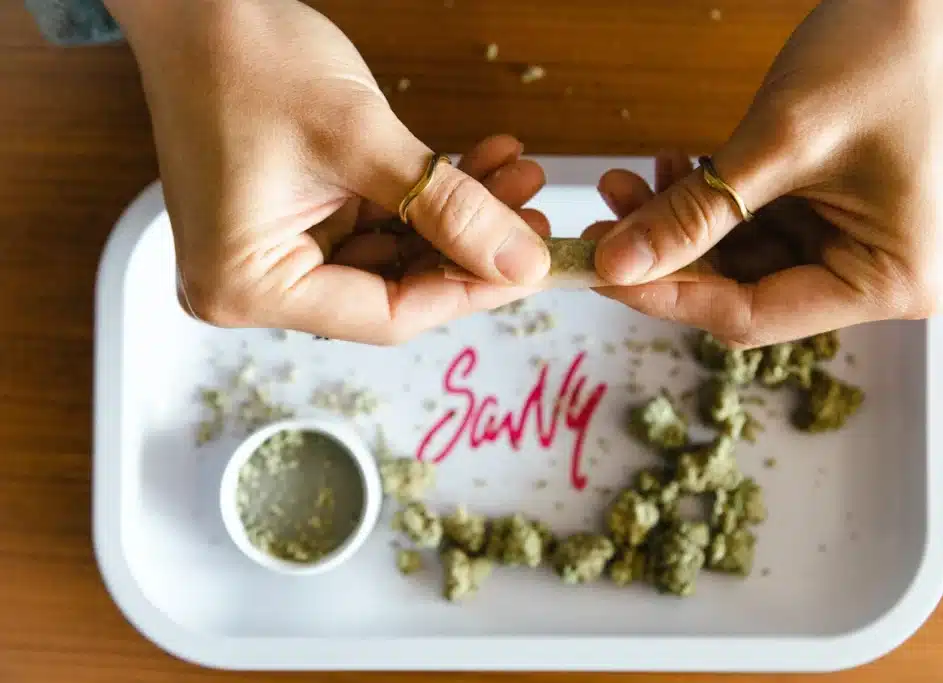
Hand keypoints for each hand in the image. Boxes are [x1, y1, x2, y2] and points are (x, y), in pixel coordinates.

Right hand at [104, 0, 549, 343]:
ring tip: (516, 179)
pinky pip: (375, 224)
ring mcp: (273, 252)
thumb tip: (523, 262)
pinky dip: (425, 198)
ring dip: (456, 218)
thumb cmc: (246, 59)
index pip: (384, 315)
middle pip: (392, 289)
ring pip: (393, 255)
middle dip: (469, 249)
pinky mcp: (293, 221)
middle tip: (533, 222)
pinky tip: (479, 166)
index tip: (530, 268)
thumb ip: (448, 208)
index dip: (467, 292)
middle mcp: (253, 283)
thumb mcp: (361, 139)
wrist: (196, 5)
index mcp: (246, 284)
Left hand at [589, 0, 942, 346]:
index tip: (602, 272)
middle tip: (602, 222)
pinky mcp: (827, 220)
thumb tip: (615, 263)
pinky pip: (749, 228)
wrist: (932, 0)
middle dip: (667, 256)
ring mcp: (848, 250)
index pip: (751, 316)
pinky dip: (705, 203)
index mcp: (886, 283)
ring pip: (735, 261)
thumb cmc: (886, 57)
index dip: (669, 297)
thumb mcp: (780, 142)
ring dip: (677, 226)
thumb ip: (694, 212)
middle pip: (738, 292)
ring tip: (624, 184)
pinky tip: (672, 170)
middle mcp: (871, 280)